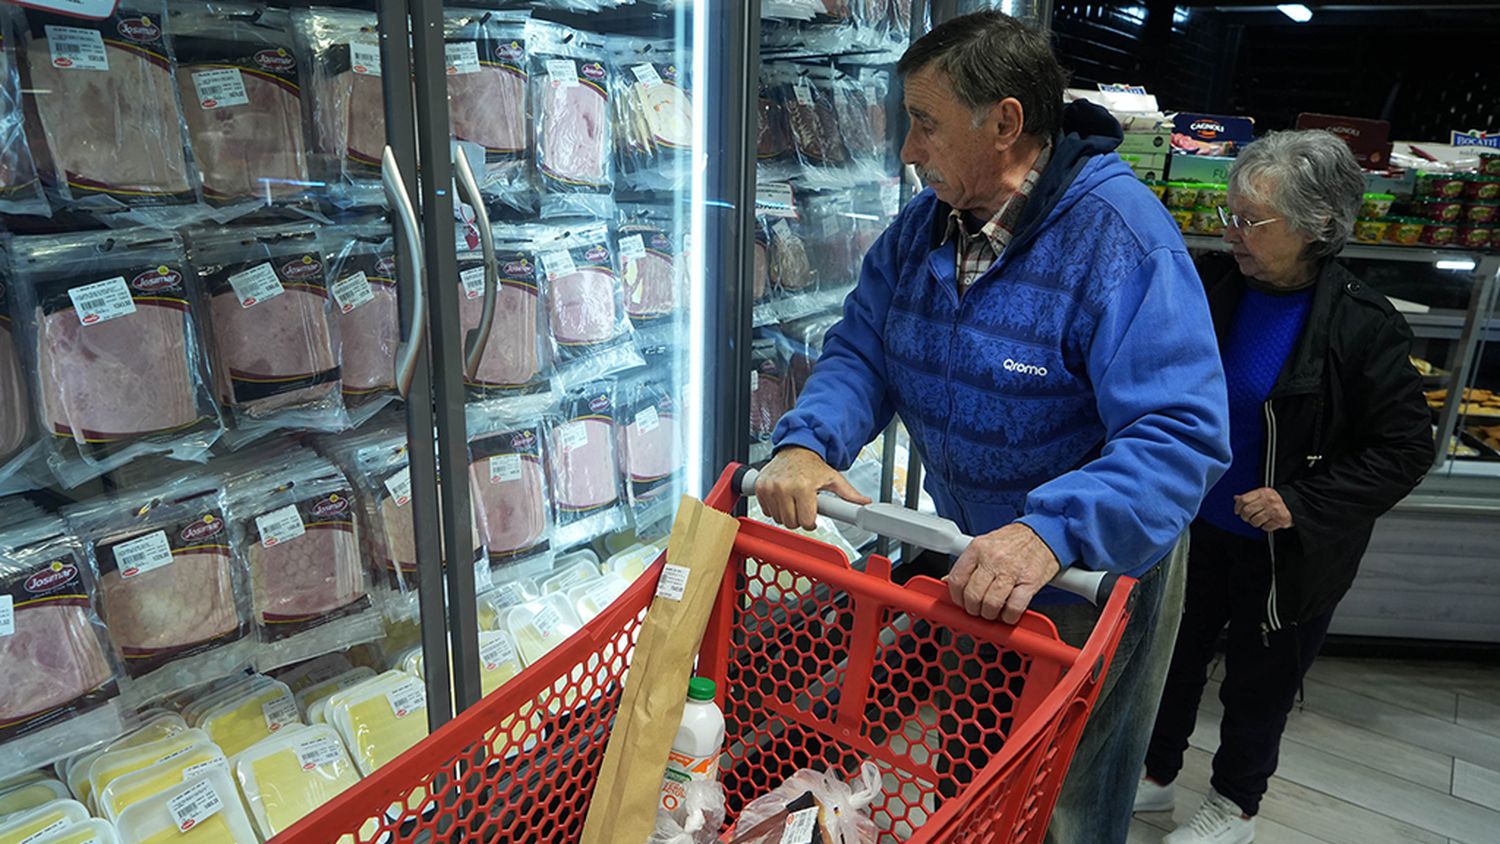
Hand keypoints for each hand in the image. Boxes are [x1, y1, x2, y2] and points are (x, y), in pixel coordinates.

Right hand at [754, 446, 870, 530]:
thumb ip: (849, 494)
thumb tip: (864, 504)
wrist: (795, 448)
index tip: (812, 516)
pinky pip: (766, 510)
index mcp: (804, 486)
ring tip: (793, 501)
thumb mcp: (832, 478)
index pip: (805, 521)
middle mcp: (785, 486)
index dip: (811, 522)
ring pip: (778, 518)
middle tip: (803, 507)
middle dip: (799, 518)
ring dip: (786, 514)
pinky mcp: (760, 487)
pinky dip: (774, 508)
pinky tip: (782, 498)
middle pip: (791, 522)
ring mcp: (770, 487)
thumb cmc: (812, 464)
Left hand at [945, 523, 1060, 623]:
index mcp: (978, 548)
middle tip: (977, 609)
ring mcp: (1012, 571)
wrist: (1044, 534)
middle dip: (973, 609)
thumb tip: (949, 581)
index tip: (961, 602)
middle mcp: (993, 558)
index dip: (956, 597)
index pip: (957, 579)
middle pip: (973, 595)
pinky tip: (1008, 613)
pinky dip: (1009, 616)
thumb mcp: (985, 544)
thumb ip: (968, 564)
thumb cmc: (1015, 541)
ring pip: (991, 604)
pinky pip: (1014, 607)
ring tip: (992, 612)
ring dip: (990, 614)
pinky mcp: (1030, 582)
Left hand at [1234, 487, 1292, 531]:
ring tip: (1258, 520)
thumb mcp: (1262, 494)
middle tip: (1247, 518)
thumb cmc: (1276, 500)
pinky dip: (1265, 527)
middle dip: (1245, 517)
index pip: (1244, 500)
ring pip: (1255, 521)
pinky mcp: (1280, 520)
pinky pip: (1266, 527)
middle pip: (1247, 511)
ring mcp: (1274, 510)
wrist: (1294, 504)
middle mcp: (1268, 500)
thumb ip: (1249, 496)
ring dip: (1254, 523)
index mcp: (1262, 492)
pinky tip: (1267, 522)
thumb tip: (1236, 498)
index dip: (1238, 507)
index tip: (1237, 511)